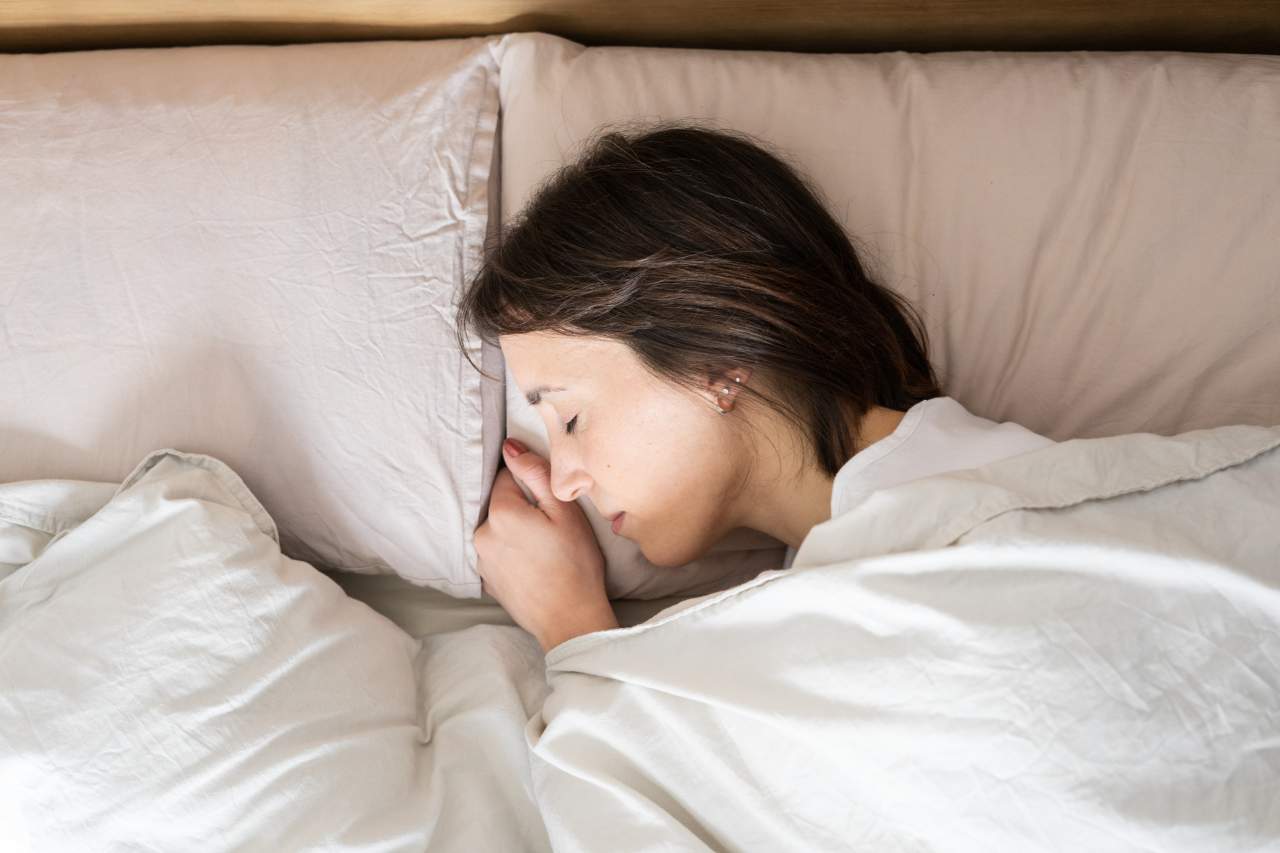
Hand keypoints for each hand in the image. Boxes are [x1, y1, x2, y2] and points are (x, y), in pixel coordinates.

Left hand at [475, 438, 618, 652]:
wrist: (570, 620)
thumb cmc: (575, 564)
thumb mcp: (565, 511)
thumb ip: (536, 474)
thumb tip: (510, 447)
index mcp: (500, 513)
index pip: (507, 477)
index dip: (531, 484)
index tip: (550, 503)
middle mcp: (481, 534)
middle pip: (500, 504)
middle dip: (522, 509)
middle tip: (552, 529)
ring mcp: (480, 560)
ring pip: (498, 529)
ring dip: (516, 531)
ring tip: (544, 550)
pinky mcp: (486, 580)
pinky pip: (497, 553)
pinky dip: (512, 553)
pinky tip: (535, 566)